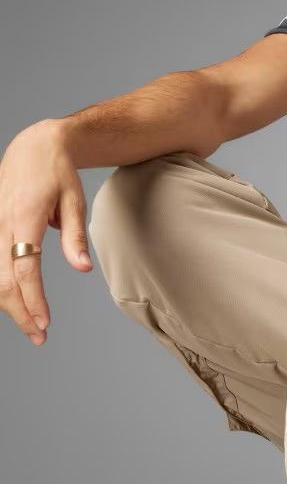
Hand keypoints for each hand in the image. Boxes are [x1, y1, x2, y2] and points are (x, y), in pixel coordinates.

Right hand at [0, 120, 93, 345]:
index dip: (33, 300)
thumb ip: (74, 237)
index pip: (25, 269)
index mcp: (23, 218)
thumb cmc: (58, 174)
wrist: (34, 147)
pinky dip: (1, 285)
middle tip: (39, 336)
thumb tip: (83, 269)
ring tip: (31, 324)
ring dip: (9, 303)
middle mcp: (0, 224)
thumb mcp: (74, 201)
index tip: (45, 324)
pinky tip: (15, 302)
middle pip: (3, 280)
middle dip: (20, 312)